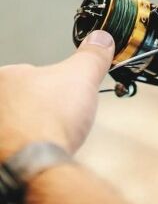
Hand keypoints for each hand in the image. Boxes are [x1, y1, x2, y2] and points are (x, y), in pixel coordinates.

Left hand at [0, 30, 114, 159]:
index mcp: (5, 77)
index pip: (27, 74)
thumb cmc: (46, 121)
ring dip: (31, 130)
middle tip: (55, 117)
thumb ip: (91, 56)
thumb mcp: (81, 77)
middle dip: (39, 108)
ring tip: (49, 136)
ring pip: (15, 125)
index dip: (49, 85)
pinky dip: (27, 150)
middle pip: (20, 100)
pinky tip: (40, 153)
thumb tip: (101, 40)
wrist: (37, 164)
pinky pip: (14, 149)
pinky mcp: (1, 155)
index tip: (60, 96)